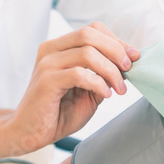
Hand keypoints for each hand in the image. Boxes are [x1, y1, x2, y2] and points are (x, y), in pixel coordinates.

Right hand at [11, 22, 139, 152]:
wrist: (30, 133)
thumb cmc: (58, 112)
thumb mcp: (89, 90)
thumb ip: (104, 75)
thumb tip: (129, 63)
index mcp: (60, 47)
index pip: (93, 29)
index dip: (116, 41)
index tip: (134, 57)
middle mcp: (51, 49)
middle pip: (90, 34)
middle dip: (116, 51)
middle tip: (129, 70)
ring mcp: (47, 64)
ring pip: (88, 52)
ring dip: (111, 70)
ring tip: (119, 89)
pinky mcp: (46, 80)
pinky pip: (79, 73)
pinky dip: (98, 83)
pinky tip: (105, 94)